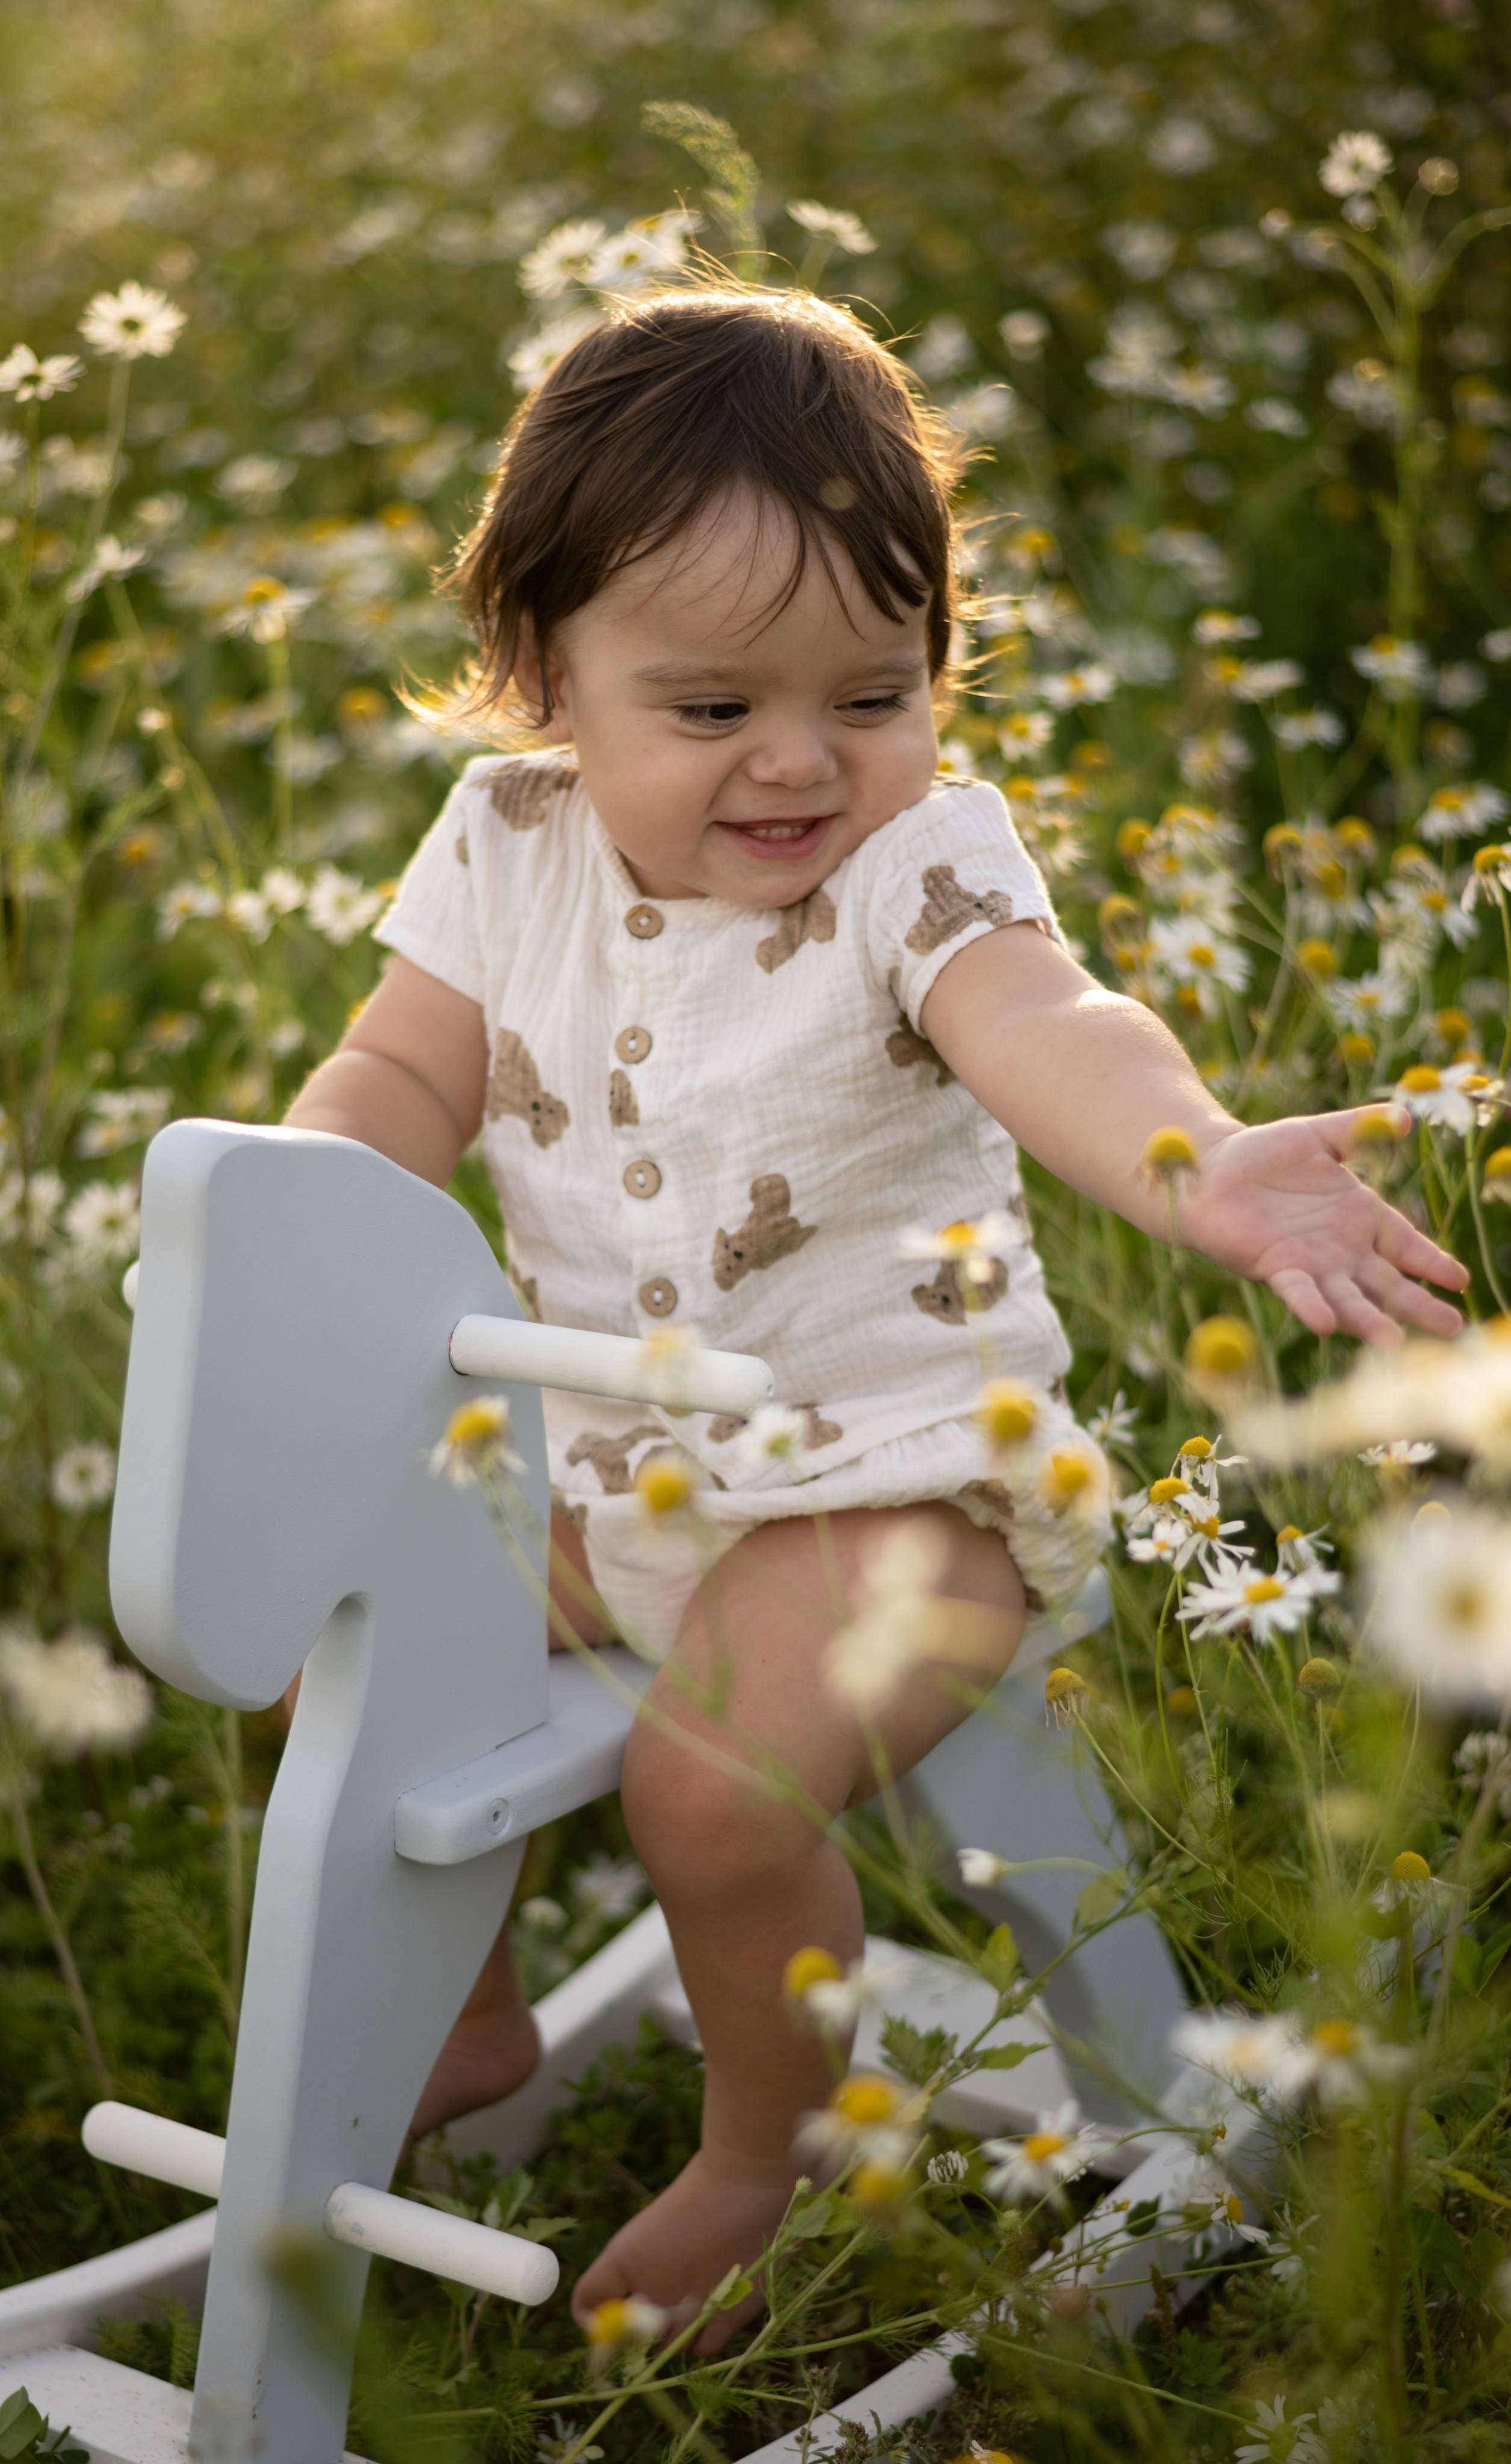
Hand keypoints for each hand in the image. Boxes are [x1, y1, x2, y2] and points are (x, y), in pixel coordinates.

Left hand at [1176, 1110, 1468, 1346]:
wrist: (1210, 1168)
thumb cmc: (1264, 1152)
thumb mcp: (1318, 1135)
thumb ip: (1358, 1128)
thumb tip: (1404, 1116)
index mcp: (1358, 1216)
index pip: (1404, 1243)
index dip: (1430, 1261)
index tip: (1458, 1281)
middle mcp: (1340, 1249)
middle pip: (1386, 1282)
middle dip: (1418, 1304)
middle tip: (1452, 1328)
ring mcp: (1310, 1263)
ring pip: (1347, 1297)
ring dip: (1369, 1320)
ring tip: (1394, 1343)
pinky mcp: (1274, 1266)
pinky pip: (1296, 1290)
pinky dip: (1310, 1305)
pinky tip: (1325, 1324)